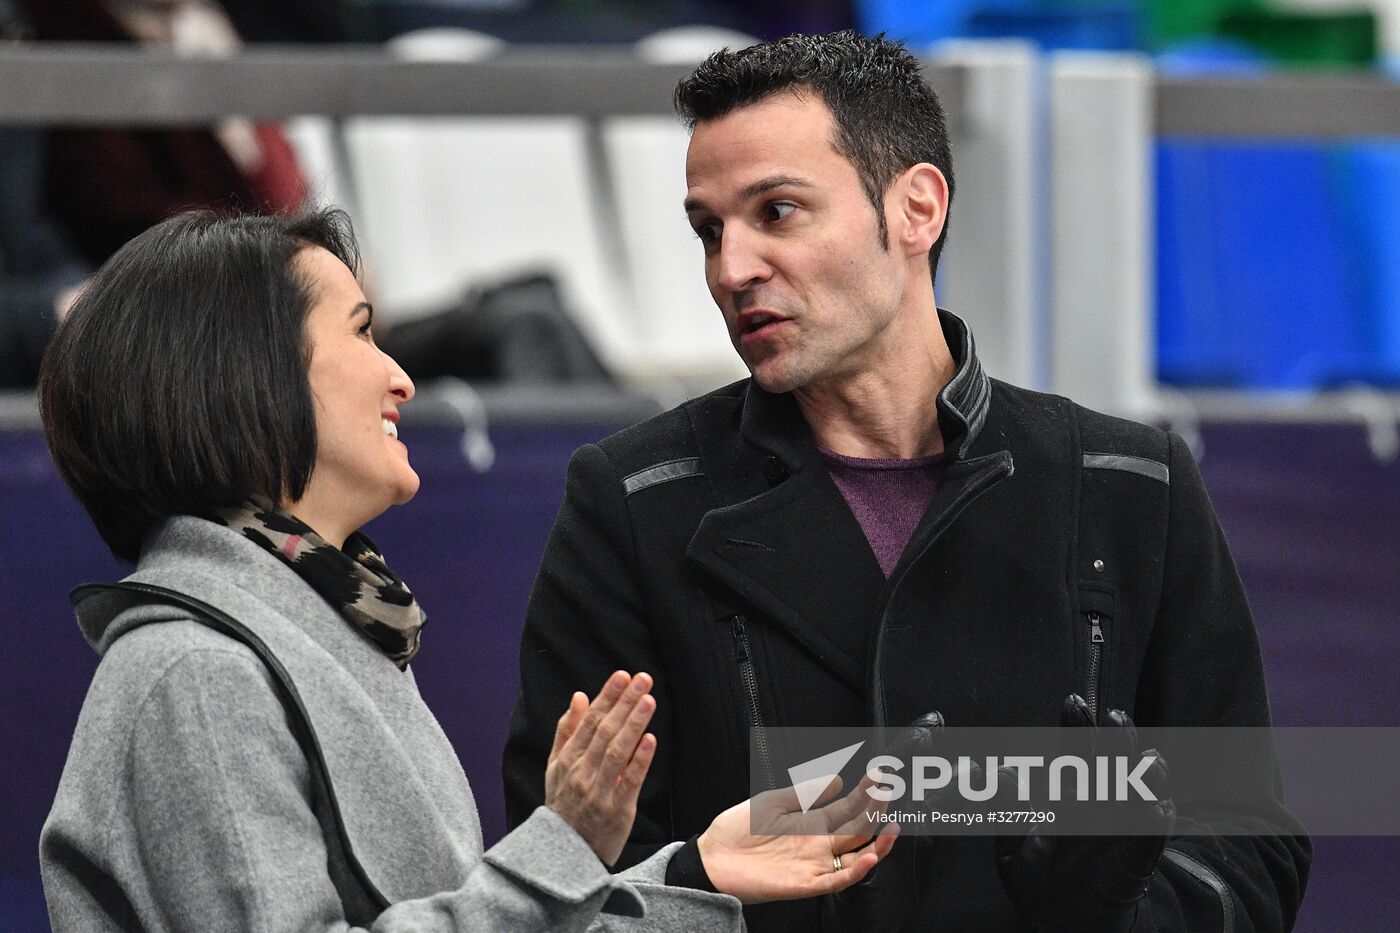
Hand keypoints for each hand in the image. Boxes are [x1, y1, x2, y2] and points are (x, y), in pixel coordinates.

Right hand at [544, 671, 656, 865]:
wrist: (566, 853)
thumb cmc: (564, 804)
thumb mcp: (556, 767)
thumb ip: (567, 730)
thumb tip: (580, 696)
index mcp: (567, 759)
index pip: (590, 721)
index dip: (607, 696)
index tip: (622, 676)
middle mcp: (581, 773)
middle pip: (605, 731)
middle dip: (624, 702)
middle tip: (643, 679)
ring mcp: (599, 792)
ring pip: (617, 751)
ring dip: (634, 724)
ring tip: (649, 700)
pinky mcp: (617, 810)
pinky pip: (630, 781)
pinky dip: (640, 760)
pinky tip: (651, 739)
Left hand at [697, 772, 899, 904]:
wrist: (713, 858)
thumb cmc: (737, 829)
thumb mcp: (773, 801)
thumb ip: (806, 792)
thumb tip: (837, 779)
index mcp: (812, 821)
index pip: (848, 807)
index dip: (865, 792)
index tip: (879, 776)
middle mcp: (818, 843)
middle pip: (857, 829)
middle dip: (875, 811)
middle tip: (889, 793)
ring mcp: (815, 863)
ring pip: (856, 855)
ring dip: (877, 843)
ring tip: (892, 825)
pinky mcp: (806, 883)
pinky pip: (837, 879)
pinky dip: (856, 870)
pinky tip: (870, 856)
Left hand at [995, 695, 1174, 932]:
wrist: (1059, 921)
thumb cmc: (1035, 874)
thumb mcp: (1011, 839)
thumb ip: (1005, 807)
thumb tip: (991, 773)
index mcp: (1068, 790)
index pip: (1076, 749)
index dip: (1078, 724)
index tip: (1073, 701)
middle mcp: (1099, 802)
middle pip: (1114, 759)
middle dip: (1117, 738)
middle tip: (1114, 719)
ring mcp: (1121, 828)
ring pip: (1142, 791)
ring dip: (1145, 775)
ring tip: (1145, 763)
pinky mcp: (1136, 860)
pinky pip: (1150, 838)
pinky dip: (1155, 823)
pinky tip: (1157, 808)